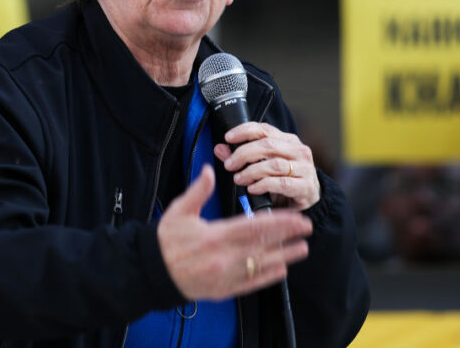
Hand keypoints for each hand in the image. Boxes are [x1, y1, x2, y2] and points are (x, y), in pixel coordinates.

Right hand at [157, 165, 311, 300]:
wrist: (152, 272)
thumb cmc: (166, 241)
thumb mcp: (179, 211)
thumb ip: (198, 191)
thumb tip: (210, 171)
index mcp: (214, 236)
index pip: (253, 227)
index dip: (277, 222)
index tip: (294, 216)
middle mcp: (223, 258)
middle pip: (262, 246)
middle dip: (287, 236)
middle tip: (306, 228)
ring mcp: (225, 276)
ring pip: (261, 265)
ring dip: (284, 257)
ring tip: (302, 249)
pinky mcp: (223, 289)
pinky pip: (251, 283)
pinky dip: (267, 277)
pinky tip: (281, 270)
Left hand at [215, 122, 319, 210]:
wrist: (307, 202)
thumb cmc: (283, 181)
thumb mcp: (261, 166)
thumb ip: (240, 157)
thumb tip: (220, 148)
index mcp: (287, 140)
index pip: (264, 129)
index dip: (244, 131)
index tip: (228, 138)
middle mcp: (298, 151)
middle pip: (267, 145)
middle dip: (243, 154)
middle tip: (229, 165)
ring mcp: (304, 168)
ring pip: (274, 164)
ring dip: (251, 171)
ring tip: (238, 179)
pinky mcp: (306, 186)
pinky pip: (282, 183)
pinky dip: (263, 185)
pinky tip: (252, 188)